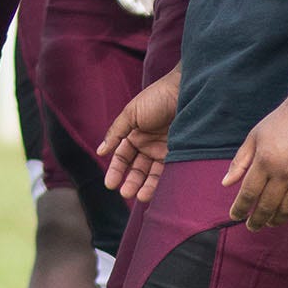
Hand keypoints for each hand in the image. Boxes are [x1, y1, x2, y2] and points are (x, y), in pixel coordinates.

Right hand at [98, 69, 180, 202]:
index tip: (110, 184)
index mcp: (134, 134)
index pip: (122, 157)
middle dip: (130, 181)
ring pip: (152, 173)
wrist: (187, 90)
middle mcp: (148, 144)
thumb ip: (116, 133)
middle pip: (137, 168)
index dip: (116, 170)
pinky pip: (168, 171)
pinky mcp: (180, 153)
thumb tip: (100, 151)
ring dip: (144, 186)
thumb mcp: (131, 113)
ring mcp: (164, 150)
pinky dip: (161, 182)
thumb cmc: (157, 97)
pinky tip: (154, 191)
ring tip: (139, 197)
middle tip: (125, 194)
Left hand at [225, 93, 287, 227]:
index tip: (235, 215)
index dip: (240, 209)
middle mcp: (284, 172)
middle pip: (267, 206)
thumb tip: (226, 184)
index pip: (248, 194)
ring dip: (276, 220)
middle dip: (256, 220)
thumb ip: (240, 161)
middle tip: (251, 226)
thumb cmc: (282, 121)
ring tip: (270, 222)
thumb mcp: (255, 136)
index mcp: (265, 161)